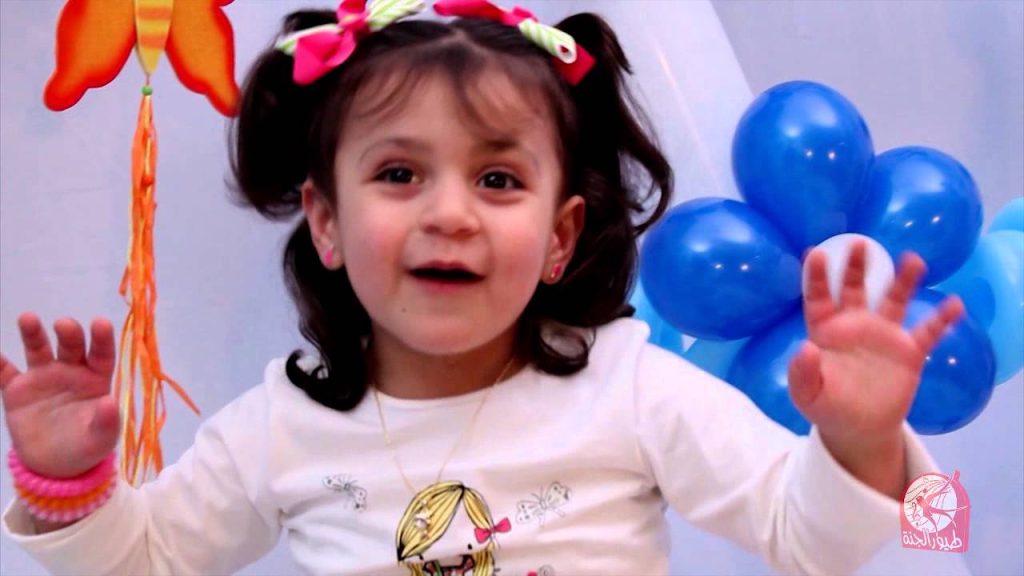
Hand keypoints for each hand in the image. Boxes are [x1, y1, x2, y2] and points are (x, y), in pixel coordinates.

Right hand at [0, 313, 120, 477]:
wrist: (55, 465)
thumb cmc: (87, 445)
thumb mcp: (101, 438)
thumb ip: (107, 422)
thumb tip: (110, 402)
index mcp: (96, 379)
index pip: (102, 355)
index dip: (102, 339)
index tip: (100, 323)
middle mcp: (71, 371)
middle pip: (71, 347)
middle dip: (69, 333)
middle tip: (64, 324)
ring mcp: (43, 378)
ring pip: (39, 350)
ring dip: (33, 334)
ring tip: (28, 318)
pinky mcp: (17, 391)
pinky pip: (5, 374)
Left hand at [787, 241, 963, 495]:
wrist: (859, 427)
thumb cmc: (828, 406)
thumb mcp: (808, 394)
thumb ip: (802, 373)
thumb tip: (805, 348)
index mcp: (826, 331)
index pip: (818, 298)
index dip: (815, 276)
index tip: (813, 252)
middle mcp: (855, 325)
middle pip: (854, 289)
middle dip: (855, 266)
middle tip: (860, 243)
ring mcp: (883, 335)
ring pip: (894, 301)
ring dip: (903, 281)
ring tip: (913, 260)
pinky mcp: (909, 351)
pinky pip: (928, 332)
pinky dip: (941, 319)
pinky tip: (954, 304)